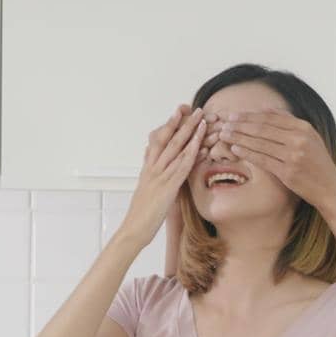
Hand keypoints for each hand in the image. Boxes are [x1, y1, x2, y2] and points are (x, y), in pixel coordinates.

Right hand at [118, 105, 205, 244]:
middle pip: (167, 138)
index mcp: (148, 167)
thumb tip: (150, 156)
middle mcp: (153, 167)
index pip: (159, 139)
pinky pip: (181, 168)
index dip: (170, 124)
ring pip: (176, 149)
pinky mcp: (167, 188)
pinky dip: (192, 155)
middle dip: (181, 122)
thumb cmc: (142, 213)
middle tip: (192, 107)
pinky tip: (201, 145)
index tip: (180, 111)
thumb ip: (150, 171)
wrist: (134, 229)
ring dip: (190, 132)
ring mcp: (160, 176)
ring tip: (201, 119)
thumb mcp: (145, 187)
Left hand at [213, 111, 335, 205]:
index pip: (270, 118)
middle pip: (262, 128)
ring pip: (259, 143)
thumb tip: (265, 108)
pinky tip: (234, 149)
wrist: (330, 188)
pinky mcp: (288, 172)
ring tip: (224, 135)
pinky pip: (262, 160)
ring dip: (239, 138)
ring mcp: (294, 156)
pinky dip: (246, 153)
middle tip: (223, 123)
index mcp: (304, 128)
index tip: (233, 115)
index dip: (249, 115)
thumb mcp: (309, 137)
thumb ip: (288, 122)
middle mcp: (299, 139)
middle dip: (240, 125)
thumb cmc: (318, 163)